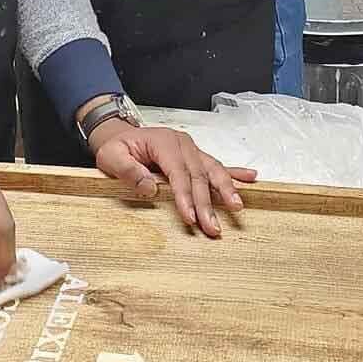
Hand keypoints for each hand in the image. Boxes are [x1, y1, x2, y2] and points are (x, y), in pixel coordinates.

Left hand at [88, 120, 255, 237]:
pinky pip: (217, 165)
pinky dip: (234, 173)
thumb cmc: (116, 147)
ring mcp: (191, 149)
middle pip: (199, 175)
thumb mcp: (111, 157)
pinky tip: (251, 178)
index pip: (178, 172)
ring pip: (213, 169)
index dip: (185, 196)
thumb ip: (128, 171)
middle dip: (208, 203)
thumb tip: (149, 187)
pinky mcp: (195, 157)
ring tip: (237, 207)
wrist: (120, 134)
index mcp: (163, 142)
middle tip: (213, 227)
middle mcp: (182, 144)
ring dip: (226, 189)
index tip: (190, 218)